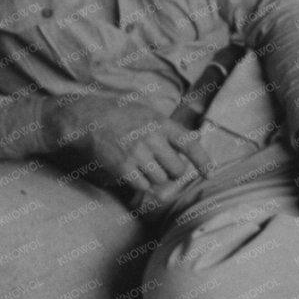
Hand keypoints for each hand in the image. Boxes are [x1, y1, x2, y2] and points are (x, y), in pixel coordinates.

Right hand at [48, 96, 209, 205]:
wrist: (89, 120)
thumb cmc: (122, 116)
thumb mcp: (149, 113)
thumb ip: (170, 129)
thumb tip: (195, 142)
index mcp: (161, 123)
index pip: (190, 144)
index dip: (203, 161)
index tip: (209, 173)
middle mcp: (151, 138)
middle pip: (177, 169)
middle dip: (174, 171)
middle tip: (164, 165)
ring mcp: (137, 154)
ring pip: (161, 179)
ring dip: (156, 177)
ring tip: (144, 164)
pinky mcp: (123, 167)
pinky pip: (143, 185)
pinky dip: (141, 183)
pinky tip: (133, 171)